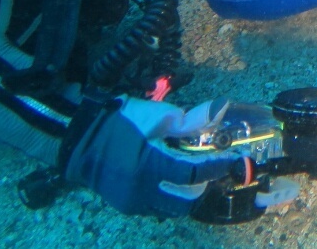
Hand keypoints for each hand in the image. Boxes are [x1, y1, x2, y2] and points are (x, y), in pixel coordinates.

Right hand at [61, 96, 292, 217]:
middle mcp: (141, 191)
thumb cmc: (122, 122)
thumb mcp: (158, 115)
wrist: (81, 137)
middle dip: (203, 185)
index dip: (218, 167)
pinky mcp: (127, 205)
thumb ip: (192, 119)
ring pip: (172, 208)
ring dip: (188, 193)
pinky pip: (157, 206)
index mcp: (149, 166)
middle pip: (186, 200)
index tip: (235, 160)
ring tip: (192, 173)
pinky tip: (171, 178)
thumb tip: (222, 109)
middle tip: (211, 168)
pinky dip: (170, 195)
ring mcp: (132, 202)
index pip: (194, 173)